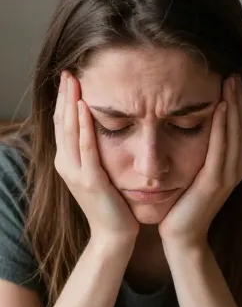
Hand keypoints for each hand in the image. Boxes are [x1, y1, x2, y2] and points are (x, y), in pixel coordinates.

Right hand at [53, 72, 138, 244]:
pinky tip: (84, 106)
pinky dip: (83, 126)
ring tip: (73, 80)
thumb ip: (95, 154)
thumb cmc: (113, 206)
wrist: (115, 235)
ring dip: (70, 103)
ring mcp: (75, 173)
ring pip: (69, 130)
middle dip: (64, 95)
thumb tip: (99, 131)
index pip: (62, 124)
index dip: (64, 100)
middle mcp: (66, 165)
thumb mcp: (100, 174)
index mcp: (67, 162)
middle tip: (68, 70)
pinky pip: (85, 147)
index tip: (70, 77)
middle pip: (61, 122)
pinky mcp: (90, 180)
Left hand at [159, 75, 241, 248]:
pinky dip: (222, 127)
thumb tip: (199, 121)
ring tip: (230, 81)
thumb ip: (204, 149)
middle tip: (234, 70)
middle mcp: (237, 168)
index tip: (233, 75)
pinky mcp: (214, 183)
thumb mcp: (196, 170)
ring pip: (236, 133)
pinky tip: (220, 107)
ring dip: (234, 105)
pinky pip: (220, 149)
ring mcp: (228, 176)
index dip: (240, 100)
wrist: (181, 236)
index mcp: (235, 164)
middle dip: (240, 97)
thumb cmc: (184, 204)